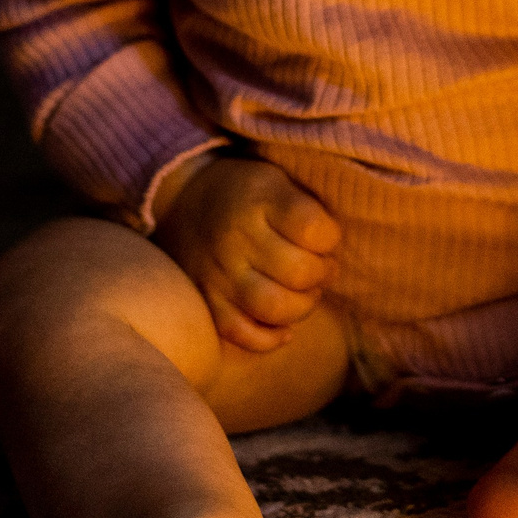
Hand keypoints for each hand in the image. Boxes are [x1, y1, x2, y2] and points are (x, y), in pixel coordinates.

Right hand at [150, 156, 341, 352]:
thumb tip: (336, 251)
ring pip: (275, 308)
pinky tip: (283, 326)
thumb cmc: (245, 192)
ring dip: (303, 306)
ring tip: (304, 292)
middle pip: (299, 272)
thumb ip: (307, 207)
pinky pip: (243, 333)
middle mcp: (235, 237)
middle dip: (322, 274)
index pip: (314, 229)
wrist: (181, 199)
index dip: (331, 238)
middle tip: (320, 267)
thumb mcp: (276, 180)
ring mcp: (217, 273)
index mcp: (258, 198)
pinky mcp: (206, 302)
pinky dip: (270, 337)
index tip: (326, 236)